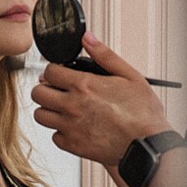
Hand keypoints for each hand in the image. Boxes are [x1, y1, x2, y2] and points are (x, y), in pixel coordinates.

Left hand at [31, 33, 172, 168]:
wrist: (148, 146)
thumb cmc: (143, 114)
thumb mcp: (130, 76)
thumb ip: (105, 55)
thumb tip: (88, 39)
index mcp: (84, 85)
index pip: (49, 71)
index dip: (54, 71)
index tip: (61, 75)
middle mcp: (72, 106)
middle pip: (37, 93)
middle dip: (47, 89)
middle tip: (59, 92)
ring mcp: (70, 127)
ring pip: (40, 115)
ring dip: (50, 110)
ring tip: (65, 110)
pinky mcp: (73, 146)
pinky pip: (54, 136)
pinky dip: (61, 132)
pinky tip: (75, 127)